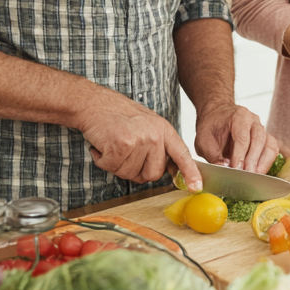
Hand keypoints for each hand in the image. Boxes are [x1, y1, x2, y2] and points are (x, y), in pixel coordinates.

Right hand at [75, 87, 202, 189]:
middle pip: (152, 175)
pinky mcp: (121, 145)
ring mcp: (139, 140)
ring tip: (113, 145)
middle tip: (125, 153)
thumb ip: (159, 146)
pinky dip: (103, 160)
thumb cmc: (118, 115)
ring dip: (116, 164)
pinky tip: (103, 145)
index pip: (182, 154)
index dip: (190, 172)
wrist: (94, 103)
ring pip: (129, 174)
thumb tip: (169, 171)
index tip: (195, 187)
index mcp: (164, 130)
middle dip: (136, 170)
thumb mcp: (148, 126)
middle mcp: (155, 136)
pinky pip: (112, 168)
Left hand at [195, 102, 279, 172]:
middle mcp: (253, 121)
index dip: (240, 154)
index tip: (236, 169)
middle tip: (246, 175)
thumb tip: (223, 169)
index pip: (242, 136)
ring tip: (254, 176)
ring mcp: (261, 129)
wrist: (216, 117)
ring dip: (263, 162)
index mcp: (238, 116)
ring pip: (269, 145)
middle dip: (252, 160)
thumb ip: (214, 156)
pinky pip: (272, 150)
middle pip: (259, 140)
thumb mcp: (204, 141)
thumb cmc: (211, 128)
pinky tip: (259, 172)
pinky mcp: (265, 140)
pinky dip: (267, 162)